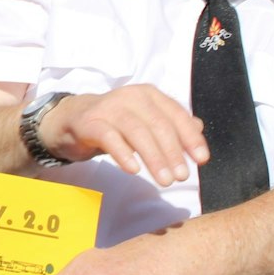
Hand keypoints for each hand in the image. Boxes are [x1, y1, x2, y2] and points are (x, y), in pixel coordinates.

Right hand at [38, 85, 207, 182]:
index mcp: (149, 95)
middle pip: (158, 125)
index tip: (201, 160)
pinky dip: (123, 153)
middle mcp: (131, 96)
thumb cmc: (115, 123)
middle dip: (173, 152)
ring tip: (164, 180)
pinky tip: (134, 170)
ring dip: (153, 157)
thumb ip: (171, 124)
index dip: (190, 138)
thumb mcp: (145, 120)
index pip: (176, 115)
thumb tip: (198, 128)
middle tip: (181, 177)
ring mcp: (109, 107)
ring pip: (137, 131)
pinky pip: (109, 137)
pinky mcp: (90, 122)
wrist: (72, 119)